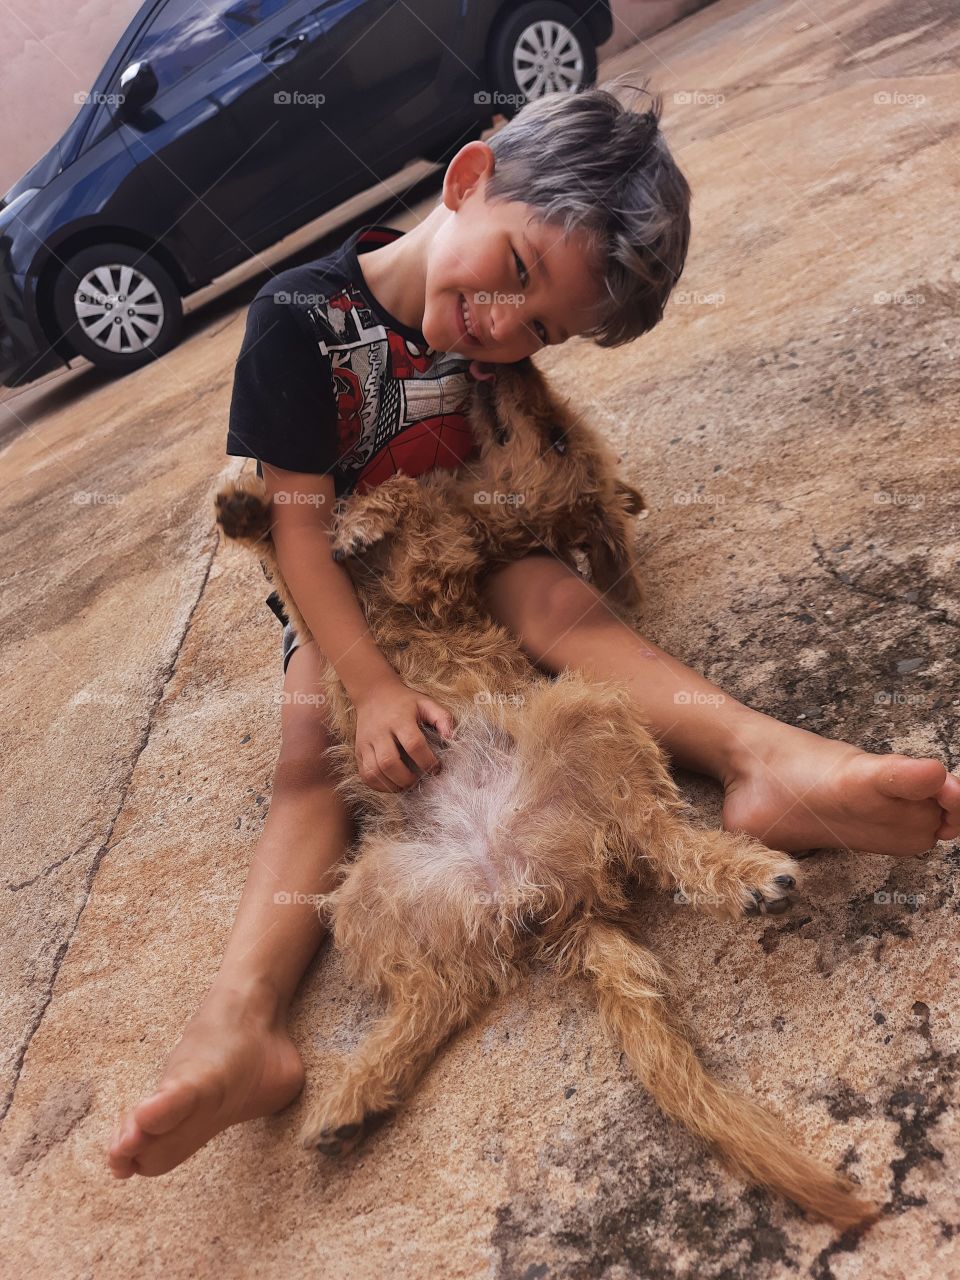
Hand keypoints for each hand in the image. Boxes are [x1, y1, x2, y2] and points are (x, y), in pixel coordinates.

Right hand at [353, 675, 455, 791]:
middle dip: (407, 778)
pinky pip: (365, 774)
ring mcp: (366, 742)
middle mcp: (380, 731)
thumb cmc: (405, 702)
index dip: (427, 761)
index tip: (436, 769)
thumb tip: (452, 739)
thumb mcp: (426, 703)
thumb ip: (443, 718)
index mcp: (399, 719)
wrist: (374, 693)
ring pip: (374, 771)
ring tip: (406, 785)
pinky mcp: (358, 751)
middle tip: (419, 781)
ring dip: (392, 785)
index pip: (413, 744)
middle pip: (389, 762)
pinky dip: (378, 785)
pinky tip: (392, 784)